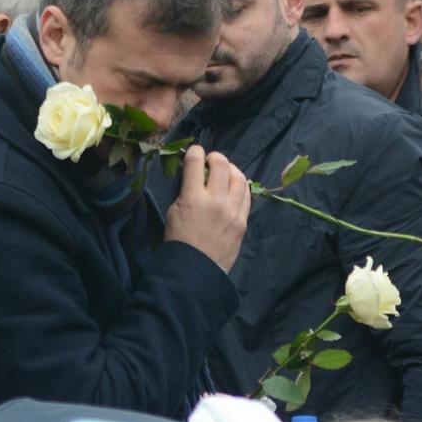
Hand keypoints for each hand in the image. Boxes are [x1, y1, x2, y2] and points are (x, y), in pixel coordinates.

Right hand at [164, 145, 249, 272]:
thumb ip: (186, 191)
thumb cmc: (179, 241)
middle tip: (211, 160)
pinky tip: (236, 187)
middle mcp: (216, 201)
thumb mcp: (174, 211)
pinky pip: (247, 197)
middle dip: (216, 157)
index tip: (195, 152)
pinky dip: (241, 187)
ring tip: (226, 171)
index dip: (195, 152)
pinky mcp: (242, 222)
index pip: (195, 162)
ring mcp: (232, 212)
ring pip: (239, 178)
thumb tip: (196, 177)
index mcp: (193, 198)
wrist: (195, 270)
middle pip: (222, 165)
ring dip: (232, 169)